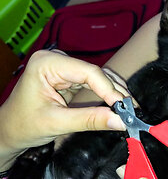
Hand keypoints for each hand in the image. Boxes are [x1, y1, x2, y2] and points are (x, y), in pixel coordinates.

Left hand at [0, 50, 126, 169]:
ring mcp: (66, 68)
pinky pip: (96, 83)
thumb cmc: (24, 124)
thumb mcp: (57, 123)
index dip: (110, 89)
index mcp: (47, 63)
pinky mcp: (72, 77)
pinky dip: (109, 94)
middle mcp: (58, 61)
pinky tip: (120, 104)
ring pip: (100, 77)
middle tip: (132, 111)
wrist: (11, 129)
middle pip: (97, 73)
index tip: (124, 108)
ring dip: (116, 93)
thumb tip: (120, 121)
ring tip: (130, 109)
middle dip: (116, 92)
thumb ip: (90, 120)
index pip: (89, 72)